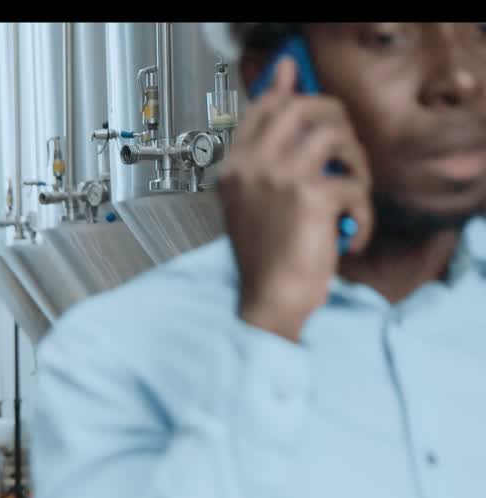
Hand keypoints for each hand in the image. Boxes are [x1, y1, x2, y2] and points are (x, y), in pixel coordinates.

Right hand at [218, 56, 374, 342]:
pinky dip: (363, 214)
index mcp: (235, 167)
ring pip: (335, 134)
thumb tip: (285, 121)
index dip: (293, 97)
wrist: (269, 299)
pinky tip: (351, 236)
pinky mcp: (311, 197)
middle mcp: (252, 165)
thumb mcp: (254, 202)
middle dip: (337, 123)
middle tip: (344, 157)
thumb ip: (266, 161)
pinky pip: (355, 185)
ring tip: (351, 192)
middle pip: (304, 106)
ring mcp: (279, 177)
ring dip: (356, 162)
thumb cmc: (265, 256)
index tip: (308, 101)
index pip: (264, 108)